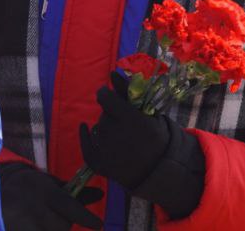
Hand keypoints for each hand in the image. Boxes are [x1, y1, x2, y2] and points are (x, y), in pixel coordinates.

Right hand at [0, 162, 101, 230]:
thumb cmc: (30, 188)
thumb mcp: (51, 185)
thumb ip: (75, 192)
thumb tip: (100, 194)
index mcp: (44, 190)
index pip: (69, 206)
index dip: (85, 217)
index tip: (98, 224)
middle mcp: (33, 207)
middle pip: (61, 226)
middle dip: (63, 225)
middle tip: (54, 218)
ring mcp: (22, 222)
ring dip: (53, 230)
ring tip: (45, 222)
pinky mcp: (14, 230)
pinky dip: (43, 230)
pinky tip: (39, 225)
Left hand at [78, 72, 168, 189]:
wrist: (159, 171)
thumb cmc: (156, 137)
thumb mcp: (147, 112)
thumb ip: (128, 92)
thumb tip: (112, 73)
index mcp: (130, 118)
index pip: (105, 97)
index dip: (107, 95)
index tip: (111, 98)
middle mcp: (115, 133)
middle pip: (103, 114)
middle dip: (112, 115)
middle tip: (125, 124)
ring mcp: (106, 151)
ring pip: (97, 128)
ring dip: (105, 128)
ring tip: (120, 136)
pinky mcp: (99, 164)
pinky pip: (86, 146)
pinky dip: (85, 137)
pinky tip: (85, 128)